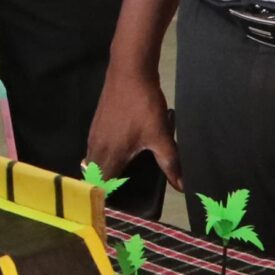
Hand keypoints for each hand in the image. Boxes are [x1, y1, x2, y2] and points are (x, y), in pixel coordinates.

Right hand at [85, 63, 180, 189]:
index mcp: (110, 155)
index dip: (108, 197)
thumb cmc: (143, 105)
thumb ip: (170, 163)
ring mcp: (93, 135)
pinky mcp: (96, 124)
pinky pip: (94, 149)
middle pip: (94, 176)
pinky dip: (103, 156)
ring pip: (92, 162)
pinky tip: (120, 153)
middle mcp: (96, 148)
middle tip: (124, 191)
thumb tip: (182, 186)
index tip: (120, 202)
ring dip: (103, 171)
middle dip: (105, 186)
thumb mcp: (160, 136)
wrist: (129, 71)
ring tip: (122, 175)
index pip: (101, 186)